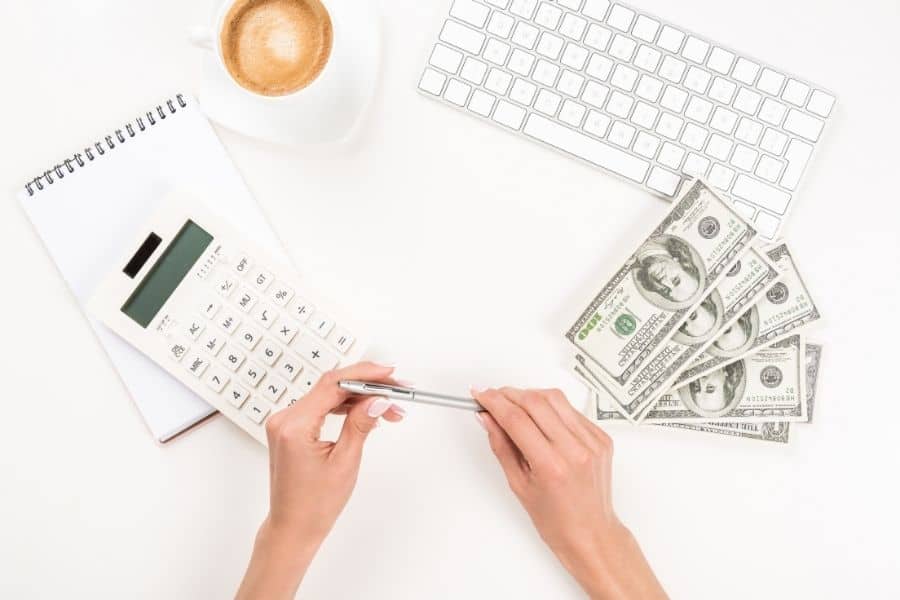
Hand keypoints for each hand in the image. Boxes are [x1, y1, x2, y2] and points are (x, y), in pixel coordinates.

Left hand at [237, 362, 404, 599]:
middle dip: (368, 386)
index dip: (365, 374)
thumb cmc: (314, 504)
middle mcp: (285, 419)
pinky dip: (346, 407)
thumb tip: (378, 399)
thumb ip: (361, 424)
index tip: (389, 374)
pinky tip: (368, 413)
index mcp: (294, 426)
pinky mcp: (292, 427)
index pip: (333, 385)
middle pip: (332, 387)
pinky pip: (322, 407)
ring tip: (391, 408)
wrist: (294, 527)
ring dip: (360, 398)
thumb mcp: (345, 462)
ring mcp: (286, 422)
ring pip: (330, 396)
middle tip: (398, 391)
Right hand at [473, 387, 666, 599]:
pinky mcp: (602, 437)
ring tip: (516, 406)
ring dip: (530, 395)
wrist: (591, 533)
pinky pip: (572, 410)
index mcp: (552, 466)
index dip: (494, 402)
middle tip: (494, 396)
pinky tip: (542, 419)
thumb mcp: (519, 484)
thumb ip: (502, 446)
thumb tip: (488, 419)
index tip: (481, 395)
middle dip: (509, 394)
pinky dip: (552, 408)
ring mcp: (592, 442)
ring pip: (555, 398)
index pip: (516, 419)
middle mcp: (575, 450)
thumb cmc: (557, 519)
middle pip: (536, 401)